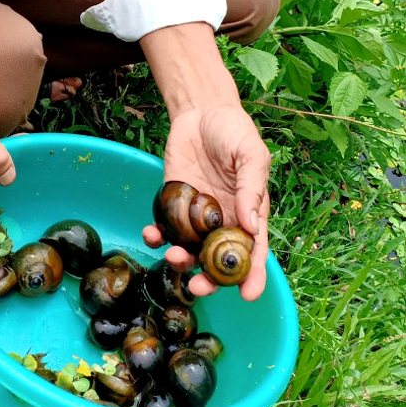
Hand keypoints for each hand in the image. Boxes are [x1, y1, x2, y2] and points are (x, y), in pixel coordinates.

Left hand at [142, 103, 269, 301]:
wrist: (201, 112)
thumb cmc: (234, 132)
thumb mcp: (251, 155)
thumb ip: (251, 188)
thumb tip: (250, 224)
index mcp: (248, 214)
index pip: (253, 252)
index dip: (253, 276)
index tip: (248, 295)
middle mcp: (222, 221)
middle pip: (218, 261)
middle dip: (210, 279)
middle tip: (199, 286)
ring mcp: (196, 217)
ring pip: (189, 251)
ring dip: (181, 261)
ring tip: (174, 256)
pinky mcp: (172, 206)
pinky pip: (164, 230)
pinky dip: (157, 237)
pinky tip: (152, 234)